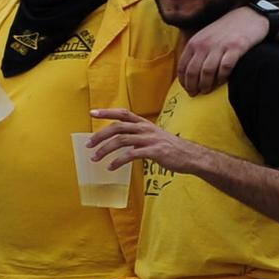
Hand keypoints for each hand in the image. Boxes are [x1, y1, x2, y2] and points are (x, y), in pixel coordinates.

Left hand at [87, 107, 201, 174]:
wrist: (191, 156)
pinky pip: (131, 155)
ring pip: (121, 141)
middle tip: (88, 145)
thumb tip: (118, 138)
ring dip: (105, 150)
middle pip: (117, 127)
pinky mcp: (154, 152)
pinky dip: (118, 161)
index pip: (123, 113)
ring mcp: (150, 140)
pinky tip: (111, 167)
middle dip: (100, 135)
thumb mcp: (153, 135)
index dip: (107, 112)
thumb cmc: (169, 147)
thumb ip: (137, 134)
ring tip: (95, 158)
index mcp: (144, 123)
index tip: (92, 112)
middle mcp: (146, 129)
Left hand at [176, 5, 270, 96]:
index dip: (183, 80)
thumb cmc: (226, 29)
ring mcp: (220, 46)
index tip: (186, 89)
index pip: (182, 66)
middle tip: (194, 94)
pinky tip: (221, 83)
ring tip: (206, 91)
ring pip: (207, 72)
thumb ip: (197, 50)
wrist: (250, 16)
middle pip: (193, 71)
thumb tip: (188, 71)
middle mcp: (204, 44)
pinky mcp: (236, 48)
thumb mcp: (206, 36)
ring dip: (205, 85)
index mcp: (195, 42)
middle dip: (192, 86)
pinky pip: (225, 68)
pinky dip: (222, 78)